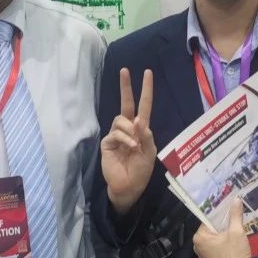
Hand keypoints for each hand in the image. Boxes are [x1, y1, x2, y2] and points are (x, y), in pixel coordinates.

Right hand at [100, 68, 155, 214]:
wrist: (129, 186)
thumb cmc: (141, 170)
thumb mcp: (150, 151)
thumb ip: (146, 134)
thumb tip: (137, 119)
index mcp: (140, 129)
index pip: (143, 105)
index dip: (145, 90)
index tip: (147, 73)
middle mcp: (128, 128)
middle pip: (126, 103)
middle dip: (126, 87)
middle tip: (125, 70)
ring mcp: (116, 134)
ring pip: (121, 120)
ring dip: (130, 130)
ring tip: (135, 146)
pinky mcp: (107, 143)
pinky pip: (116, 133)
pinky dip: (125, 138)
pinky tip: (130, 147)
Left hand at [192, 201, 257, 257]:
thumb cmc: (236, 253)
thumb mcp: (237, 231)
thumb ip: (235, 214)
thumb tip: (236, 199)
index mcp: (199, 237)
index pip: (209, 219)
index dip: (220, 214)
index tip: (229, 209)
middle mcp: (197, 246)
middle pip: (211, 229)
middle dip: (222, 224)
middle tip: (234, 217)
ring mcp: (204, 256)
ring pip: (214, 239)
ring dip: (223, 234)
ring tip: (235, 227)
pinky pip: (216, 248)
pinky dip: (223, 244)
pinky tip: (233, 242)